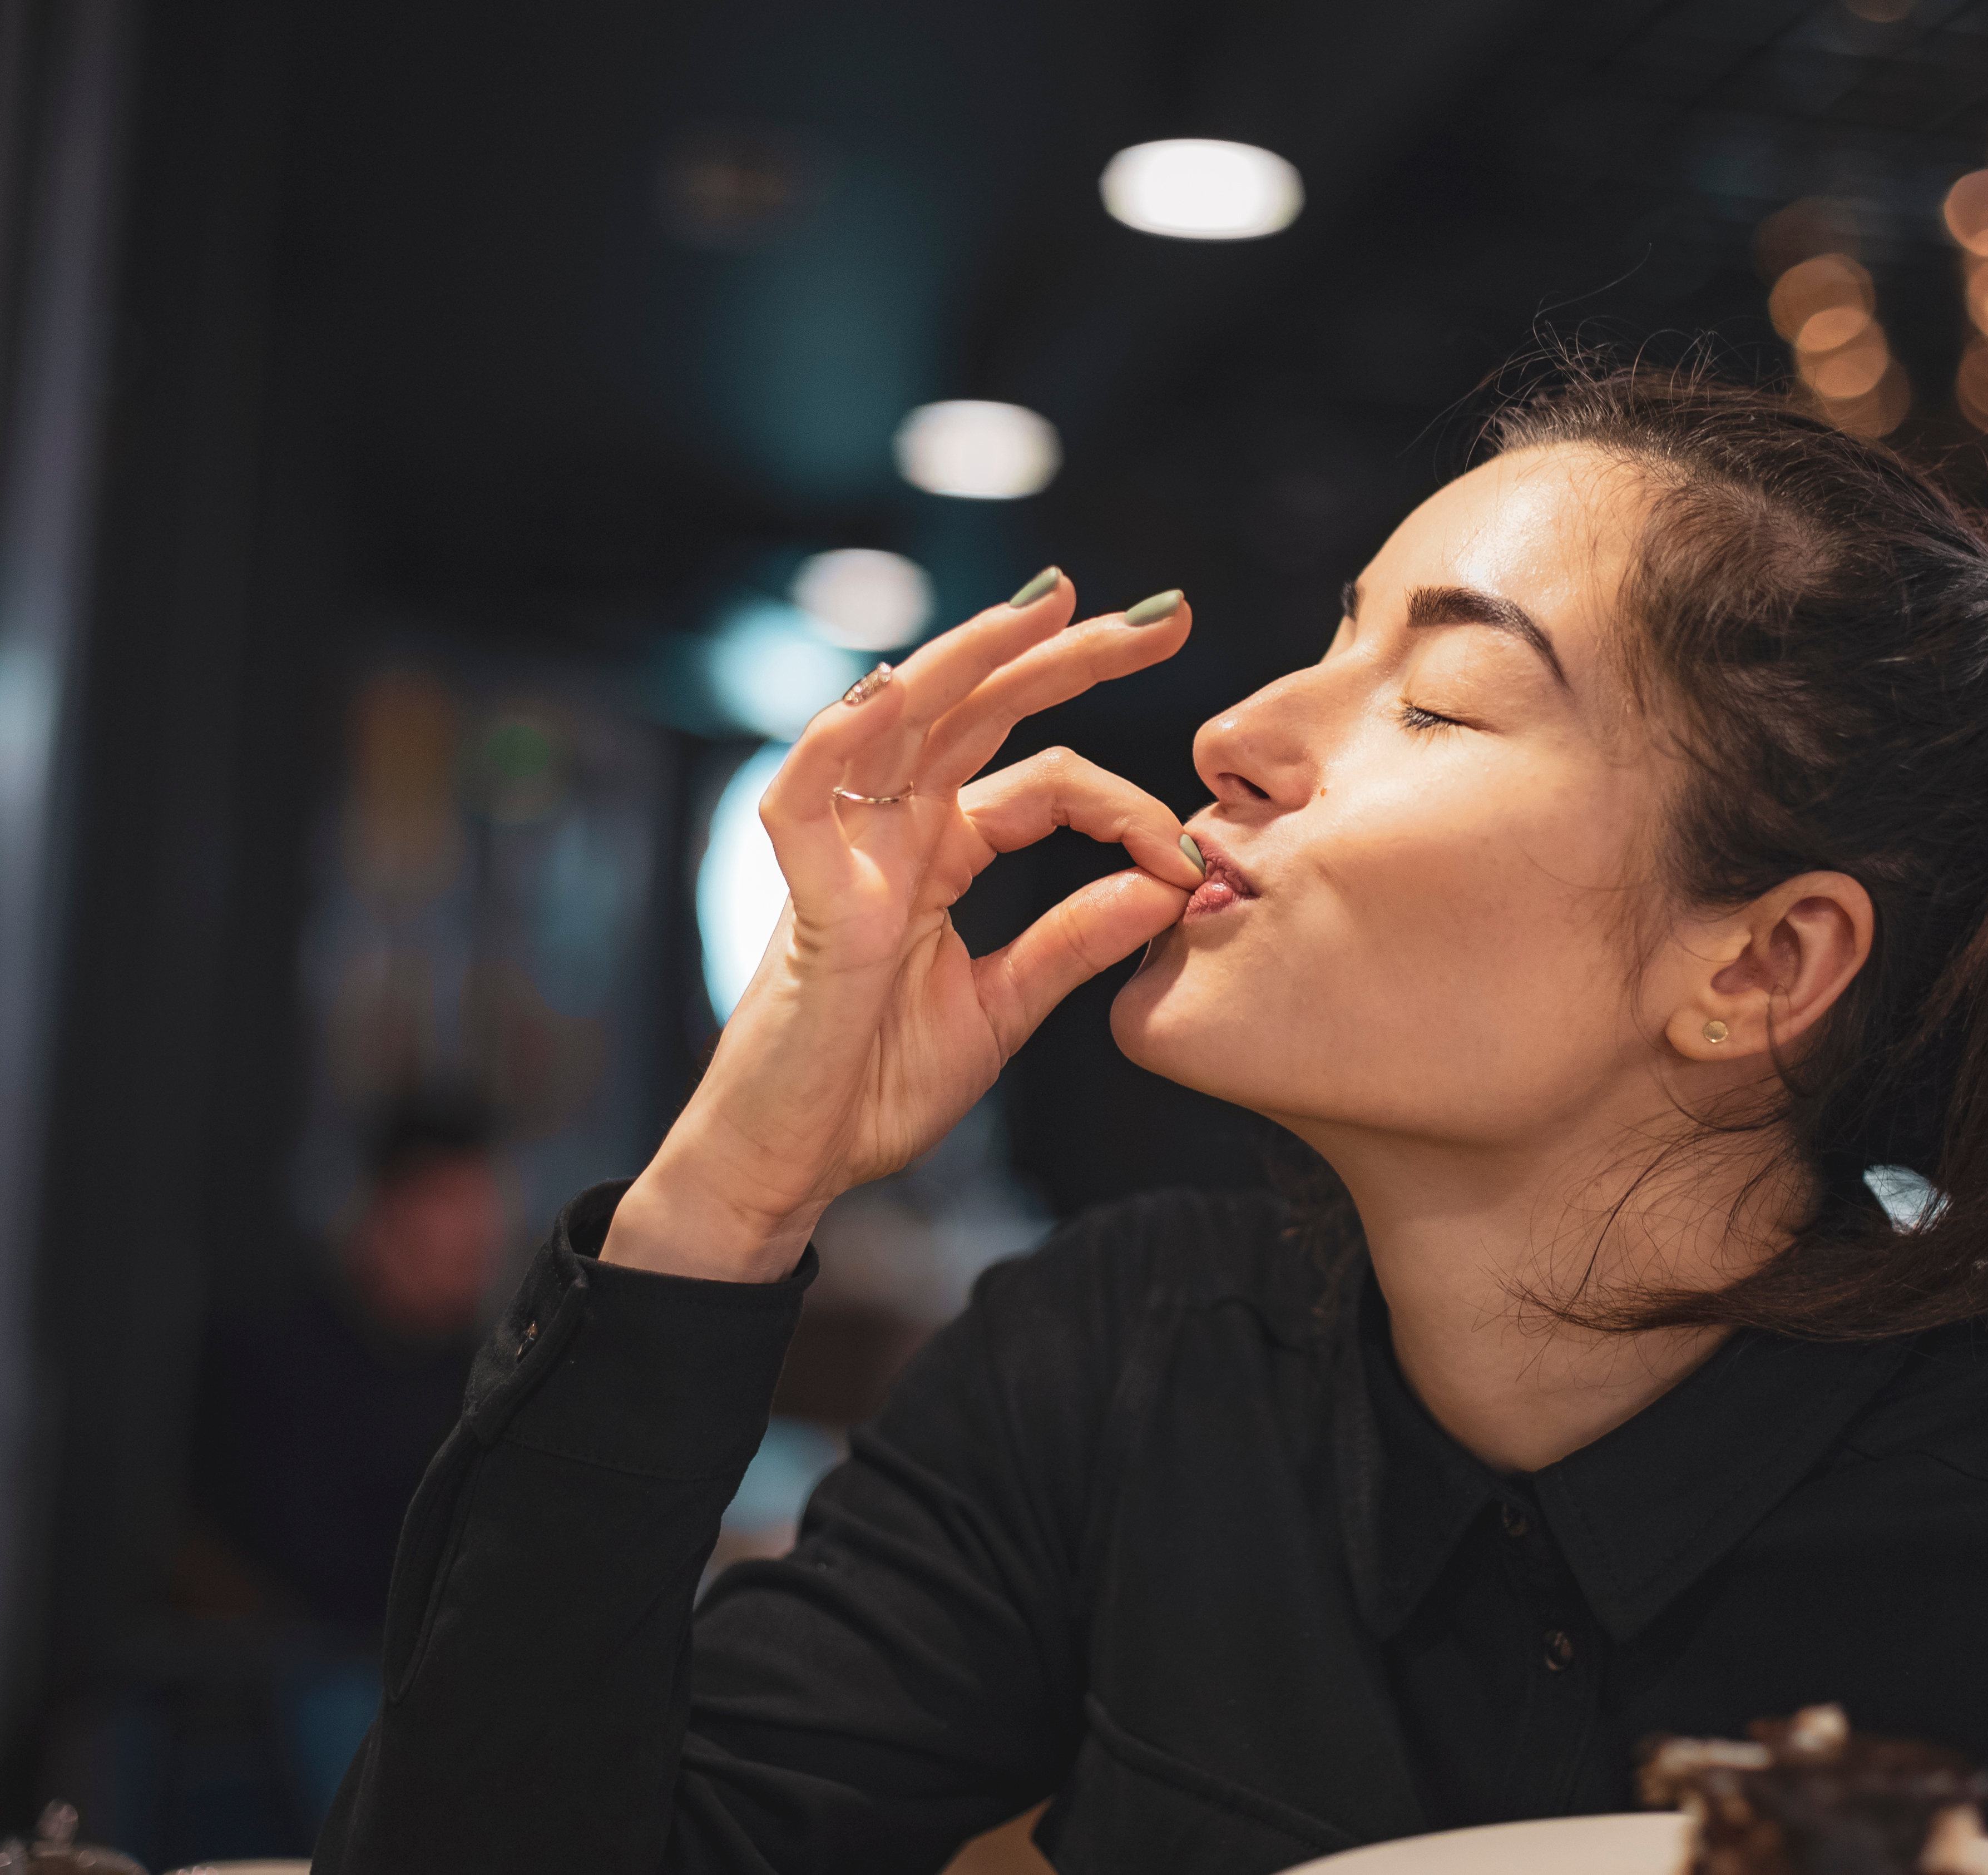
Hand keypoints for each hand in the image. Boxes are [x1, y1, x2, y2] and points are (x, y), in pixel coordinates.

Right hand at [604, 575, 1200, 1281]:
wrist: (794, 1166)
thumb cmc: (875, 1088)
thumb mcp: (1005, 1009)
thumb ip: (1077, 941)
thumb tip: (1170, 883)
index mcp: (944, 852)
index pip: (1049, 784)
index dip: (1131, 809)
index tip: (1193, 855)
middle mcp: (894, 833)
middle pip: (983, 712)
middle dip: (1070, 654)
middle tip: (1167, 614)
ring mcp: (845, 854)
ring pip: (904, 720)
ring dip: (972, 655)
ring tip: (1045, 604)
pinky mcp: (803, 898)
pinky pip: (805, 796)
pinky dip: (840, 737)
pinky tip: (893, 688)